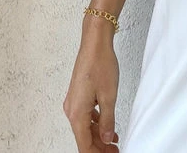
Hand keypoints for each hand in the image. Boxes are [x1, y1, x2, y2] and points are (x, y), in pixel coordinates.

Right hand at [63, 30, 119, 150]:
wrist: (94, 43)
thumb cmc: (100, 64)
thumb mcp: (109, 96)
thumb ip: (108, 121)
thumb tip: (107, 139)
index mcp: (77, 113)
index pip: (84, 145)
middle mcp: (71, 110)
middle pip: (84, 138)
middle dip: (99, 146)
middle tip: (115, 150)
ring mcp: (74, 102)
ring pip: (85, 127)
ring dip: (99, 136)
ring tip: (114, 141)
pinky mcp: (78, 95)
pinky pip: (85, 115)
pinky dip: (96, 123)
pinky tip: (107, 125)